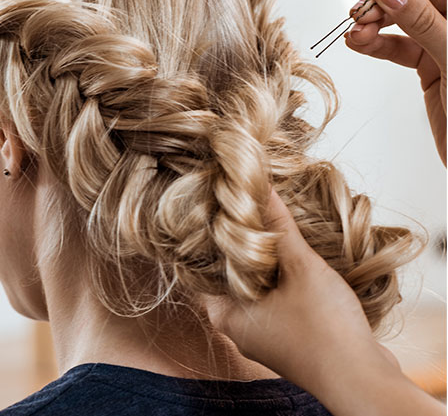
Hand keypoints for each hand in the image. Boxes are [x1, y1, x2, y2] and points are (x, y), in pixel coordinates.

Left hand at [201, 187, 398, 392]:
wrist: (364, 380)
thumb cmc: (325, 329)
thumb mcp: (300, 267)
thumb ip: (278, 226)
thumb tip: (260, 186)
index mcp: (227, 315)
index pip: (204, 267)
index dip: (212, 235)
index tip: (220, 206)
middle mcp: (240, 326)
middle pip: (231, 274)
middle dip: (243, 243)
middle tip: (247, 206)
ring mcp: (265, 333)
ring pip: (258, 284)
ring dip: (267, 258)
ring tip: (272, 221)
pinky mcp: (289, 335)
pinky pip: (277, 296)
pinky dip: (283, 276)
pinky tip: (295, 253)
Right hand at [345, 0, 445, 165]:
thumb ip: (422, 22)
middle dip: (386, 1)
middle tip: (360, 12)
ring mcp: (445, 44)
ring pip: (404, 21)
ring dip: (376, 24)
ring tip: (354, 32)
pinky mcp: (430, 66)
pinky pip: (398, 47)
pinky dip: (376, 45)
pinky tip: (357, 43)